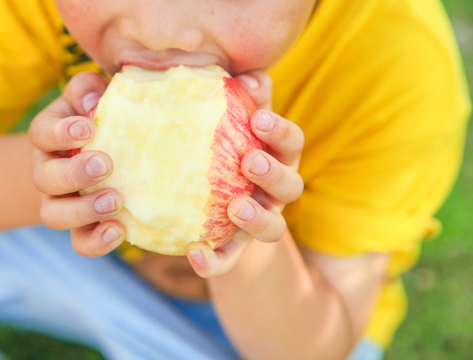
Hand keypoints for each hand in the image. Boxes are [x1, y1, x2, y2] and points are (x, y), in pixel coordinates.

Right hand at [29, 72, 124, 255]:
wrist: (85, 159)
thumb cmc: (94, 122)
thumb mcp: (88, 100)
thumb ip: (88, 91)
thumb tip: (93, 100)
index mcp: (49, 137)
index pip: (43, 133)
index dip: (61, 133)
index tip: (87, 129)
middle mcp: (47, 172)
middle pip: (45, 178)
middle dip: (74, 173)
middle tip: (105, 165)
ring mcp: (61, 202)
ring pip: (54, 216)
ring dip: (83, 210)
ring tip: (114, 202)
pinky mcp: (80, 226)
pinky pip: (79, 242)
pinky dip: (96, 241)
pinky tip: (118, 231)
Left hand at [186, 71, 303, 276]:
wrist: (216, 201)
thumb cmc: (224, 149)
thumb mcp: (234, 123)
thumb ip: (246, 101)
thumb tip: (248, 75)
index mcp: (278, 158)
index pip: (291, 143)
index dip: (281, 132)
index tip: (260, 119)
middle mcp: (275, 192)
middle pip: (291, 185)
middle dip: (274, 173)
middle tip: (250, 161)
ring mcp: (259, 222)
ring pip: (272, 228)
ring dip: (257, 218)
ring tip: (236, 207)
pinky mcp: (235, 248)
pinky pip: (228, 259)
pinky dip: (215, 261)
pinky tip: (195, 255)